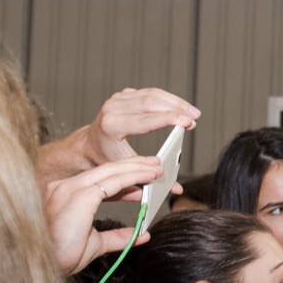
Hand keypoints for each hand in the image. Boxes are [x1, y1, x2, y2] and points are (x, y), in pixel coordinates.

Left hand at [39, 87, 199, 184]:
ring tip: (192, 112)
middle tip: (195, 117)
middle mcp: (112, 109)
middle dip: (178, 108)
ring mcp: (116, 99)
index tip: (189, 123)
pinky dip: (166, 99)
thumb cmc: (106, 159)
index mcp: (112, 126)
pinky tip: (177, 107)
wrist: (88, 147)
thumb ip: (152, 179)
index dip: (171, 119)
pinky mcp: (123, 95)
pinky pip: (149, 92)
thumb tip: (177, 189)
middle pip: (152, 101)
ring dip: (176, 102)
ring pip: (153, 94)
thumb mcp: (127, 170)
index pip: (147, 119)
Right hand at [42, 156, 164, 273]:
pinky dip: (133, 177)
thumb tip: (140, 234)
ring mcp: (69, 189)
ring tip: (157, 168)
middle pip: (105, 171)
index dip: (124, 179)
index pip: (98, 181)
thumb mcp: (95, 243)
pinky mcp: (79, 195)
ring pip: (110, 171)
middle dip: (133, 166)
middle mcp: (64, 188)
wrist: (42, 265)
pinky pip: (112, 181)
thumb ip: (117, 237)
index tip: (144, 179)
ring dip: (137, 169)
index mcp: (64, 195)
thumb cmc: (61, 255)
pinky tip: (148, 178)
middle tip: (155, 165)